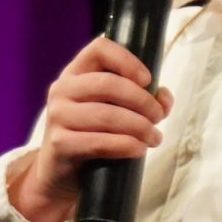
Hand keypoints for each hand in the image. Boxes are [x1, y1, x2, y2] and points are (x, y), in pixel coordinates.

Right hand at [7, 36, 171, 221]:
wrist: (60, 172)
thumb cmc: (92, 134)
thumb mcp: (113, 109)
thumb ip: (141, 97)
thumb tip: (164, 98)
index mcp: (75, 72)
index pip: (100, 48)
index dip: (127, 60)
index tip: (148, 80)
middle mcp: (62, 89)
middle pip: (109, 84)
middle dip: (142, 101)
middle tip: (158, 117)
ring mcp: (57, 116)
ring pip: (107, 115)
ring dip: (140, 127)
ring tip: (154, 137)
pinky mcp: (60, 143)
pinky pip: (100, 142)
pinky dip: (126, 145)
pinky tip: (139, 149)